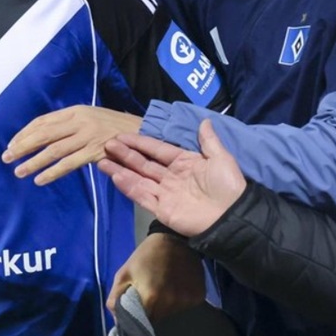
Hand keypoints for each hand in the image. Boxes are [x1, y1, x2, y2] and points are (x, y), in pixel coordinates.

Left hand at [3, 106, 141, 185]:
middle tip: (6, 157)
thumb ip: (69, 124)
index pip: (43, 121)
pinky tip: (40, 179)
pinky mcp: (95, 151)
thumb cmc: (114, 127)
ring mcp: (87, 136)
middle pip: (44, 134)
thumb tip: (44, 136)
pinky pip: (69, 163)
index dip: (25, 133)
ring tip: (19, 171)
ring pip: (54, 150)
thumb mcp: (90, 117)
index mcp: (75, 110)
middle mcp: (79, 121)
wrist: (141, 132)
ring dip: (33, 161)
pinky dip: (53, 172)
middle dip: (23, 146)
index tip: (12, 144)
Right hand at [97, 119, 245, 236]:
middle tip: (108, 144)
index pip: (157, 150)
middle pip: (144, 164)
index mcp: (184, 162)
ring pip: (138, 179)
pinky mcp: (162, 210)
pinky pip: (142, 196)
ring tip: (102, 161)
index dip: (140, 143)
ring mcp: (165, 194)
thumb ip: (209, 140)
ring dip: (121, 170)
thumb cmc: (228, 185)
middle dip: (125, 154)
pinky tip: (116, 176)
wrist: (233, 215)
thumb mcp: (221, 158)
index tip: (122, 136)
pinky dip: (129, 187)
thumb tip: (205, 120)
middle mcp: (171, 177)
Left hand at [105, 233, 204, 323]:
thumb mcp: (124, 273)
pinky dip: (181, 300)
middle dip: (153, 311)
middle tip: (152, 296)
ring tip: (165, 290)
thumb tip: (117, 320)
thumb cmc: (145, 256)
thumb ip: (115, 298)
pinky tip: (178, 287)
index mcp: (151, 298)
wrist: (174, 238)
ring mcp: (187, 300)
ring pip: (173, 313)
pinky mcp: (199, 296)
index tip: (140, 308)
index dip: (140, 316)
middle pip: (159, 319)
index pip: (143, 322)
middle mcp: (171, 303)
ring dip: (168, 306)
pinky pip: (186, 306)